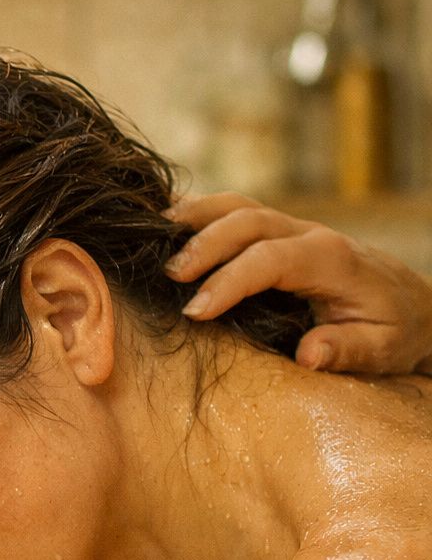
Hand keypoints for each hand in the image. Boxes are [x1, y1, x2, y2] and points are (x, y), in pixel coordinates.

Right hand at [167, 192, 431, 375]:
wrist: (409, 302)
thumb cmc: (392, 330)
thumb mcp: (383, 349)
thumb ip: (348, 351)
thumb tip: (309, 355)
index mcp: (332, 261)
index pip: (272, 259)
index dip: (229, 281)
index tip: (196, 312)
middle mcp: (309, 234)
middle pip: (248, 220)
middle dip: (204, 244)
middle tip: (170, 276)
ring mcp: (291, 228)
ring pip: (237, 205)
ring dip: (193, 216)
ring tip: (152, 236)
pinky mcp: (276, 231)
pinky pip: (233, 210)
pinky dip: (197, 212)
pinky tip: (163, 223)